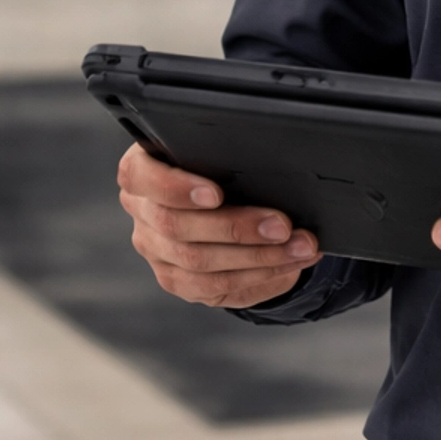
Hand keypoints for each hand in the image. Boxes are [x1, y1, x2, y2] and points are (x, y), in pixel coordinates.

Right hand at [117, 143, 319, 308]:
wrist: (224, 199)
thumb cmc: (220, 165)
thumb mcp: (217, 152)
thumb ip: (226, 154)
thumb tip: (274, 167)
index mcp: (140, 172)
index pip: (142, 178)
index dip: (177, 188)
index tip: (216, 193)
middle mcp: (142, 213)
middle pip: (178, 228)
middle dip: (237, 228)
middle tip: (283, 225)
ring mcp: (156, 252)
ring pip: (200, 264)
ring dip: (259, 257)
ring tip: (300, 246)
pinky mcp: (178, 280)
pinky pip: (217, 288)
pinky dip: (261, 275)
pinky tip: (289, 263)